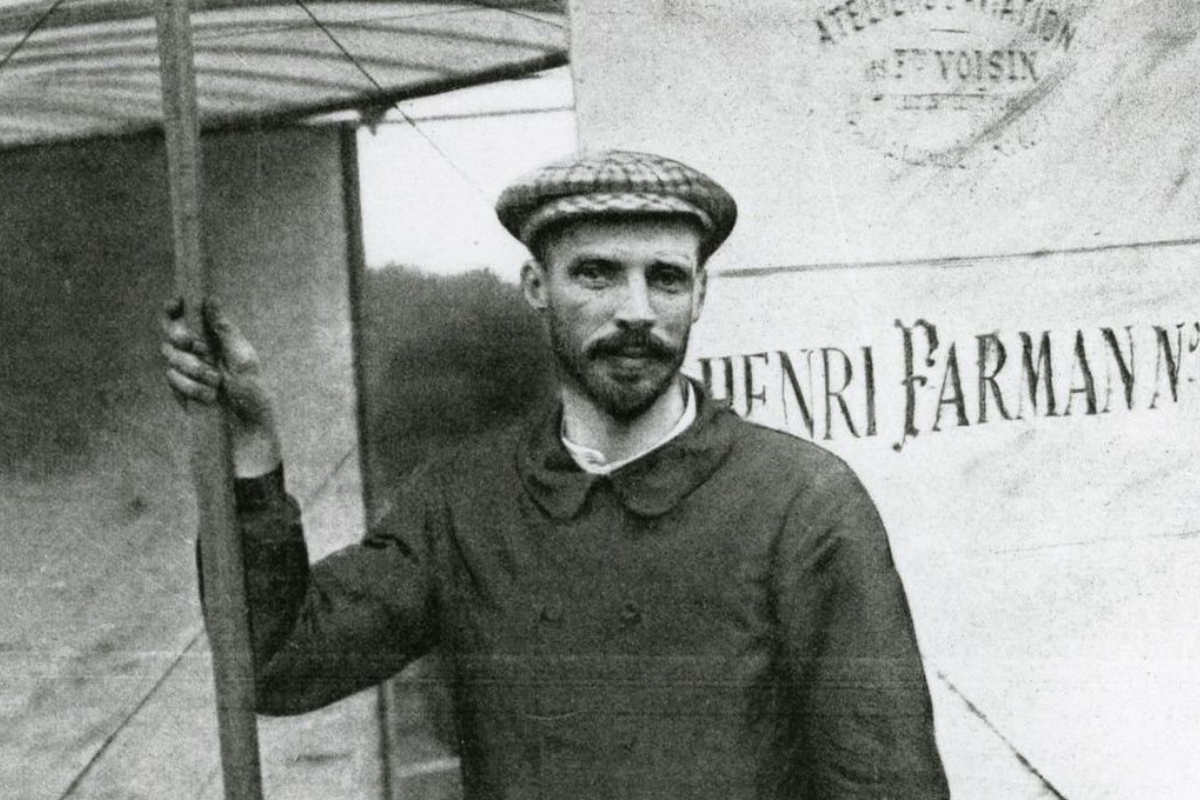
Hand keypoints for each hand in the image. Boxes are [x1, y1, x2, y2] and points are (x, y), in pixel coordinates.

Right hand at [162, 297, 281, 475]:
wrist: (245, 430)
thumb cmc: (252, 392)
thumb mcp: (243, 358)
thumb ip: (225, 330)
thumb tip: (210, 300)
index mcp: (214, 338)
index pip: (187, 315)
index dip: (176, 307)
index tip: (176, 303)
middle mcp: (197, 351)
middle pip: (170, 332)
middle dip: (178, 336)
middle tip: (192, 344)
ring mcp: (186, 370)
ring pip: (170, 356)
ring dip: (193, 368)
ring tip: (215, 383)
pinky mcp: (179, 389)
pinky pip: (172, 378)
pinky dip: (190, 386)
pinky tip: (208, 397)